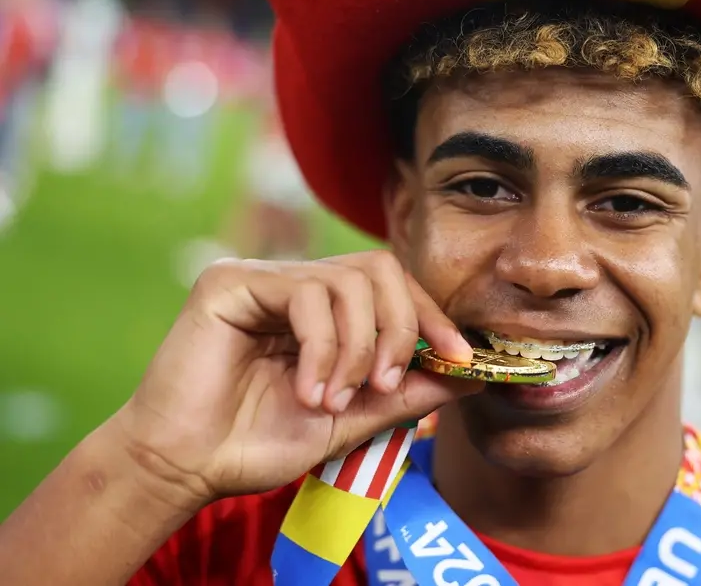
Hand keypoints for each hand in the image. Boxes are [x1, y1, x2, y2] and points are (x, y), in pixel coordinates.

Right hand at [114, 251, 480, 506]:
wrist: (188, 468)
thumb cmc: (259, 443)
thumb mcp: (354, 417)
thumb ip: (408, 391)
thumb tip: (476, 374)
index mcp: (325, 311)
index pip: (394, 287)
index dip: (432, 318)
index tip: (461, 359)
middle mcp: (296, 284)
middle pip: (380, 268)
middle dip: (400, 327)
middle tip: (386, 383)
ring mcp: (263, 277)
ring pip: (348, 281)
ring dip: (357, 349)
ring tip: (335, 400)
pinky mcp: (230, 280)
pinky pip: (306, 294)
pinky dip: (323, 348)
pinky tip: (308, 390)